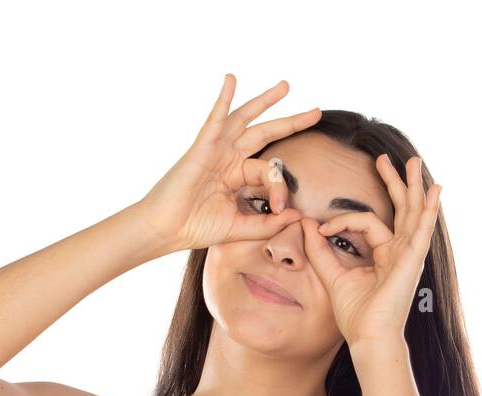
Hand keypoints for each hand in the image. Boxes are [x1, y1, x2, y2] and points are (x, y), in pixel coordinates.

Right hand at [134, 74, 319, 253]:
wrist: (165, 230)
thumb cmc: (195, 228)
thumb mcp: (239, 228)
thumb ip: (267, 223)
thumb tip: (297, 216)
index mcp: (237, 176)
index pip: (269, 172)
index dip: (280, 188)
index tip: (280, 209)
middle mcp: (229, 158)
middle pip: (265, 133)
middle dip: (291, 122)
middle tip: (316, 112)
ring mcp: (216, 150)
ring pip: (245, 119)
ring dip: (265, 101)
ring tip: (286, 87)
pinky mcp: (202, 147)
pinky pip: (215, 119)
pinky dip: (224, 98)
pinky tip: (231, 79)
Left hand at [298, 154, 441, 346]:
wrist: (369, 338)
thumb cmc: (356, 316)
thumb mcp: (333, 276)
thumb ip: (321, 251)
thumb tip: (307, 226)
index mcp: (385, 256)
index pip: (366, 223)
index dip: (341, 221)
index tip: (321, 229)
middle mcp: (400, 253)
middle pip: (399, 210)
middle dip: (393, 183)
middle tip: (384, 159)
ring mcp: (409, 255)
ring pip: (411, 212)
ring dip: (412, 186)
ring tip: (413, 161)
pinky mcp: (412, 260)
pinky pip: (421, 229)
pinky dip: (428, 210)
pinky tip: (434, 191)